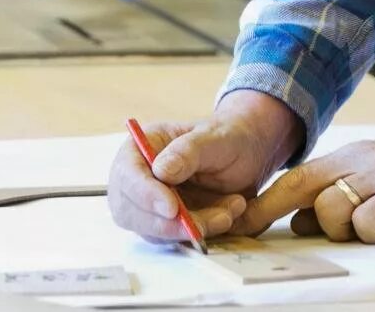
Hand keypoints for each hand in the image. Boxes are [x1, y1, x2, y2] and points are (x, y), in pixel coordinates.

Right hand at [107, 90, 298, 243]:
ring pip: (152, 230)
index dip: (144, 194)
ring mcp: (149, 203)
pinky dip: (198, 234)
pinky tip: (225, 216)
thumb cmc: (228, 137)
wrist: (247, 154)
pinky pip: (173, 238)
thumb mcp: (215, 137)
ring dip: (188, 230)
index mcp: (143, 145)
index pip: (128, 173)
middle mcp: (139, 177)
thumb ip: (188, 151)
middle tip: (201, 226)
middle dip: (166, 223)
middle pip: (129, 210)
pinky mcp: (166, 223)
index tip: (172, 208)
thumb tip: (160, 171)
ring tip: (227, 214)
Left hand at [237, 141, 374, 242]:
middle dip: (281, 215)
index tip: (236, 225)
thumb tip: (299, 222)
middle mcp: (362, 159)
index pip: (294, 179)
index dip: (263, 204)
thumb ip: (337, 201)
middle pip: (302, 188)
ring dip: (346, 229)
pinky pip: (368, 221)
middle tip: (271, 232)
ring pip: (332, 208)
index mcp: (351, 157)